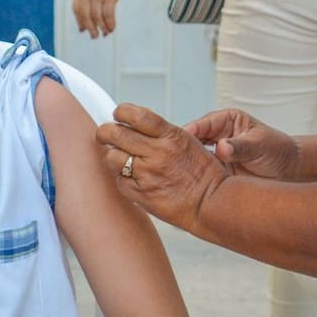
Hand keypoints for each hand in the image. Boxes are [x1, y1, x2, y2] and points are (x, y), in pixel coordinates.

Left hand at [72, 0, 133, 38]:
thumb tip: (93, 0)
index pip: (77, 7)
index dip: (79, 19)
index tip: (82, 27)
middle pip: (85, 15)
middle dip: (89, 27)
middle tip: (92, 35)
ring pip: (96, 17)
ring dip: (100, 27)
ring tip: (104, 34)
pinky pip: (108, 14)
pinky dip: (110, 23)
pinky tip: (111, 28)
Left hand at [97, 103, 229, 231]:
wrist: (212, 203)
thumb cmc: (203, 174)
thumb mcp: (188, 142)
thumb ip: (161, 134)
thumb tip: (133, 125)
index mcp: (170, 136)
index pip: (135, 115)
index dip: (121, 112)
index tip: (118, 115)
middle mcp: (156, 153)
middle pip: (115, 134)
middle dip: (105, 132)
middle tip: (104, 134)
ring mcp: (147, 174)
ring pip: (112, 157)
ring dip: (113, 156)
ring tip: (120, 158)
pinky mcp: (140, 193)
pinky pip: (119, 181)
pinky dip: (122, 178)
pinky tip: (133, 178)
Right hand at [185, 108, 300, 180]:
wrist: (290, 172)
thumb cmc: (278, 151)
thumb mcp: (260, 145)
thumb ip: (241, 146)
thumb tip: (221, 147)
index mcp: (225, 120)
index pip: (201, 125)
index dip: (188, 133)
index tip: (180, 144)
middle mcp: (216, 135)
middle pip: (191, 141)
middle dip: (183, 151)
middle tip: (173, 162)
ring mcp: (214, 154)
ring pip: (193, 158)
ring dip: (187, 166)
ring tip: (179, 175)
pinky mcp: (215, 171)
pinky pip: (200, 173)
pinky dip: (194, 178)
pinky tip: (189, 185)